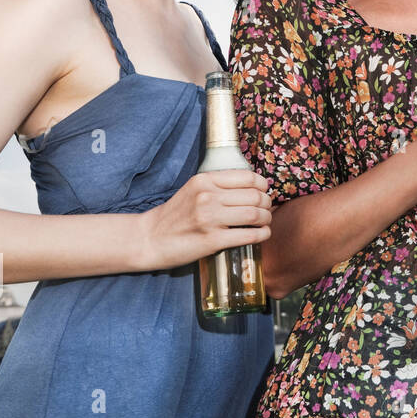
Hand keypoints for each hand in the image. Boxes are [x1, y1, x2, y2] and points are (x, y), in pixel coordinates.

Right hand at [138, 169, 271, 270]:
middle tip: (266, 209)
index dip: (262, 185)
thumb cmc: (174, 216)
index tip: (263, 192)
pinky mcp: (212, 240)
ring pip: (255, 214)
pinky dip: (262, 234)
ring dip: (266, 219)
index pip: (248, 177)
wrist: (149, 239)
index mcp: (204, 180)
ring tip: (264, 222)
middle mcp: (207, 196)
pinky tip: (262, 234)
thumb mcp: (193, 190)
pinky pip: (249, 235)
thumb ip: (218, 186)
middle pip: (255, 196)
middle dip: (267, 203)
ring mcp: (209, 218)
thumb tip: (252, 187)